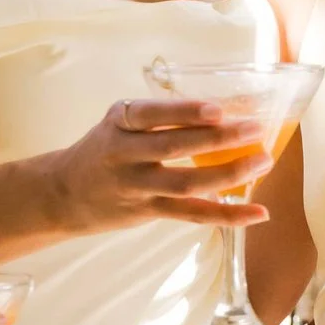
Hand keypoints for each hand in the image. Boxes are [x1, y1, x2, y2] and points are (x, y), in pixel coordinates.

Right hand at [35, 99, 274, 233]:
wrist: (62, 194)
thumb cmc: (104, 148)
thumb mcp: (119, 122)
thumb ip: (159, 116)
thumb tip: (224, 109)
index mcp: (119, 122)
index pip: (150, 114)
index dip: (183, 112)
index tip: (216, 109)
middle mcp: (124, 154)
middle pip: (173, 148)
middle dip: (218, 139)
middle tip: (255, 129)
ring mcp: (136, 187)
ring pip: (186, 184)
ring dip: (229, 174)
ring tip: (262, 161)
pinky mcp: (148, 212)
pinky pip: (192, 215)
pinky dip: (228, 215)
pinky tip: (257, 212)